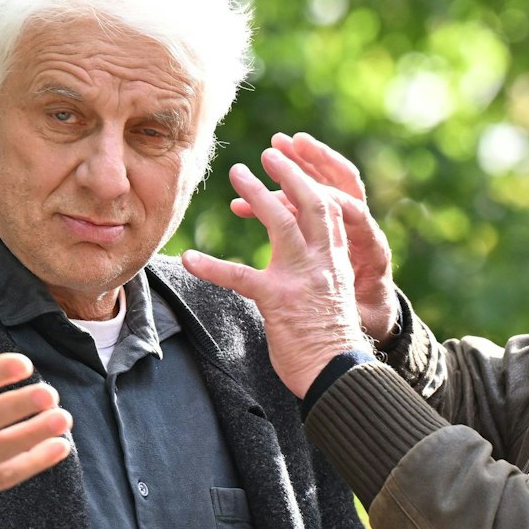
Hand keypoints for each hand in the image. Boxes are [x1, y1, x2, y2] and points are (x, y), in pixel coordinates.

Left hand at [182, 148, 374, 396]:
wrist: (339, 374)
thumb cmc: (333, 345)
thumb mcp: (334, 301)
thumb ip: (318, 278)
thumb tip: (301, 273)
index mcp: (338, 262)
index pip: (331, 211)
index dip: (313, 185)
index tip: (297, 168)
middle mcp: (323, 262)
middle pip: (311, 203)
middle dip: (290, 173)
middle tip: (268, 154)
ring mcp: (301, 277)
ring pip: (280, 221)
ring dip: (257, 194)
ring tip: (237, 173)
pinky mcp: (278, 299)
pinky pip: (239, 275)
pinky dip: (211, 265)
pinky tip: (189, 257)